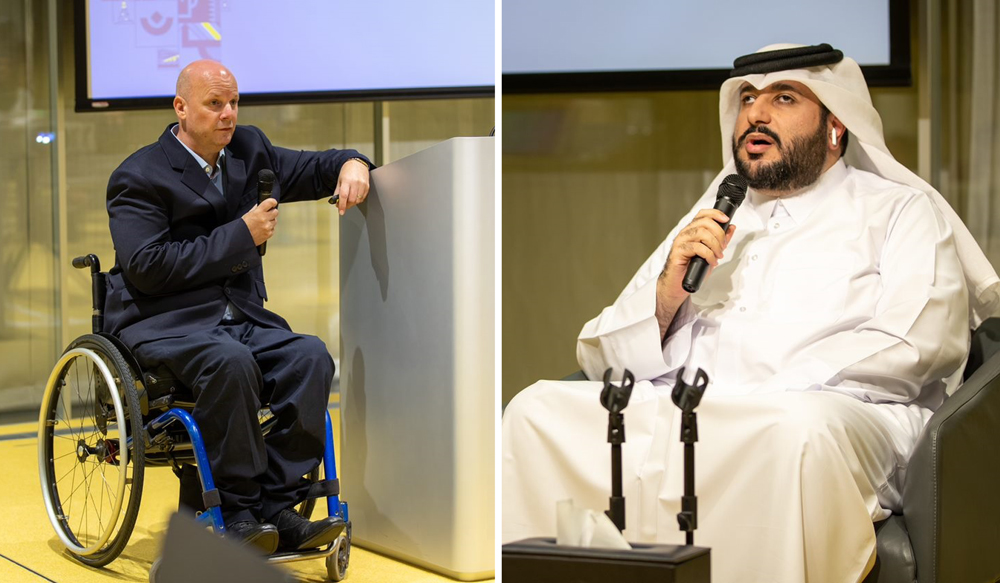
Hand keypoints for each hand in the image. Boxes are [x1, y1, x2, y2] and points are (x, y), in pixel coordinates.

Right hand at [242, 197, 278, 245]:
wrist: (240, 239)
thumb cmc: (243, 226)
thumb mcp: (247, 214)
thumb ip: (256, 208)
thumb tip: (261, 204)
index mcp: (258, 212)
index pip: (270, 202)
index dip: (273, 202)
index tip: (273, 203)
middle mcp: (264, 219)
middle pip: (276, 212)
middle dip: (272, 212)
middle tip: (267, 214)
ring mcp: (267, 227)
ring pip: (275, 221)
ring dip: (270, 221)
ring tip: (262, 223)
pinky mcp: (269, 234)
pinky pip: (273, 229)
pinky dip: (269, 228)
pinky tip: (262, 229)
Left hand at [333, 159, 370, 215]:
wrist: (357, 164)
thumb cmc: (347, 172)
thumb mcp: (339, 181)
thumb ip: (337, 192)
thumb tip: (337, 203)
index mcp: (347, 180)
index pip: (344, 196)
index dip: (342, 205)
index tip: (341, 212)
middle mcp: (355, 182)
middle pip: (352, 200)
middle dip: (347, 205)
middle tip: (343, 205)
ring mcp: (363, 185)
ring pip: (358, 200)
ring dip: (352, 203)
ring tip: (349, 200)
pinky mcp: (367, 187)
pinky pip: (362, 198)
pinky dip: (358, 200)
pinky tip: (355, 196)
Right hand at [654, 209, 734, 339]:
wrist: (677, 285)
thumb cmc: (692, 269)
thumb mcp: (711, 253)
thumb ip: (720, 241)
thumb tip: (731, 228)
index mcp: (692, 231)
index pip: (702, 214)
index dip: (715, 214)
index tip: (726, 220)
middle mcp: (685, 234)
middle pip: (705, 222)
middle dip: (719, 234)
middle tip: (723, 247)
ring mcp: (680, 242)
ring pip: (702, 233)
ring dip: (715, 245)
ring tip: (718, 255)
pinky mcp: (677, 252)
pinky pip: (697, 248)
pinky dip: (709, 255)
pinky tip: (711, 262)